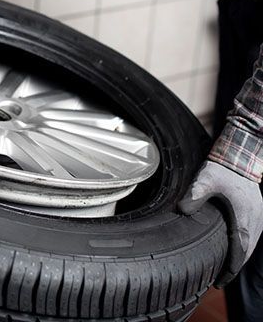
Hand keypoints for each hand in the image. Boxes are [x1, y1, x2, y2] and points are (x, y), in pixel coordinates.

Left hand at [179, 160, 262, 285]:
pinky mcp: (255, 211)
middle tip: (220, 281)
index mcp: (244, 217)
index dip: (231, 268)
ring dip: (240, 257)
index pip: (240, 250)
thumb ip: (194, 196)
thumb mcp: (205, 180)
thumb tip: (182, 210)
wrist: (239, 156)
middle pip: (247, 251)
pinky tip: (234, 249)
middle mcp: (255, 220)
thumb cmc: (222, 168)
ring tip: (226, 270)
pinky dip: (244, 246)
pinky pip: (251, 235)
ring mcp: (257, 215)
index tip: (221, 281)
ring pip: (251, 244)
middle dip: (234, 268)